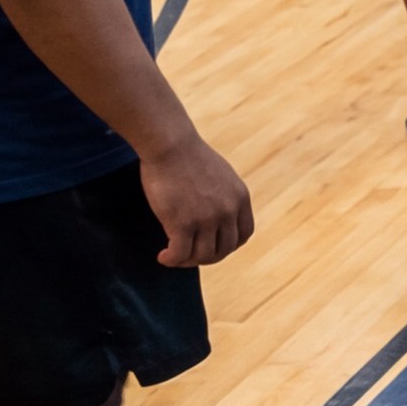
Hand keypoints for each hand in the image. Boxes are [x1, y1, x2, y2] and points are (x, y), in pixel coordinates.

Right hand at [139, 131, 255, 265]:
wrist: (171, 145)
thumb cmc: (189, 157)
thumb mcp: (221, 176)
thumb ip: (224, 196)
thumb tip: (218, 217)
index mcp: (240, 198)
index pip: (244, 235)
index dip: (228, 246)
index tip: (212, 246)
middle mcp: (228, 211)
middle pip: (224, 249)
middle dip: (206, 256)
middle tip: (188, 255)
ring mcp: (207, 218)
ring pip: (202, 255)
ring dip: (187, 260)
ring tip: (173, 256)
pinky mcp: (183, 222)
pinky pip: (180, 253)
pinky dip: (171, 260)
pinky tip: (163, 257)